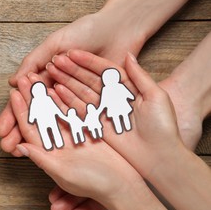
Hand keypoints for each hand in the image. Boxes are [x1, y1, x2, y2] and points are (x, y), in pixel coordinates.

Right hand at [0, 10, 144, 155]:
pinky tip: (54, 143)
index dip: (12, 115)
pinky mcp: (96, 105)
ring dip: (38, 136)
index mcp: (48, 78)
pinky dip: (65, 131)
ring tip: (23, 150)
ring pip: (54, 122)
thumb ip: (34, 61)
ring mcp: (77, 100)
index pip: (26, 101)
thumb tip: (14, 82)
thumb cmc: (84, 32)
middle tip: (6, 146)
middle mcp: (60, 92)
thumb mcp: (55, 43)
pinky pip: (79, 119)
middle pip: (37, 116)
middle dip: (20, 131)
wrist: (118, 29)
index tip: (1, 130)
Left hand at [9, 73, 144, 209]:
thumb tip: (18, 147)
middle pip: (40, 116)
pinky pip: (72, 112)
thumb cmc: (92, 184)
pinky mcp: (85, 131)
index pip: (30, 128)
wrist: (121, 185)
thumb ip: (41, 159)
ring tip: (36, 78)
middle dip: (30, 98)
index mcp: (48, 153)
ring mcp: (71, 136)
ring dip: (44, 95)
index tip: (13, 93)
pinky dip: (64, 99)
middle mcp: (57, 143)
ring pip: (54, 111)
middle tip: (22, 79)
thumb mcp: (64, 173)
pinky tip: (56, 86)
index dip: (21, 111)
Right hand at [47, 50, 210, 209]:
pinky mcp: (97, 126)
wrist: (160, 156)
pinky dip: (66, 103)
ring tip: (48, 76)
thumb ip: (139, 76)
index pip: (102, 70)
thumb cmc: (162, 127)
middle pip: (87, 81)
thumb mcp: (156, 96)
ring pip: (80, 95)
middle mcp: (112, 99)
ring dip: (64, 85)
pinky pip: (78, 112)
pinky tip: (54, 94)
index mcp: (126, 88)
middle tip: (53, 63)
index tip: (69, 53)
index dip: (87, 61)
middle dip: (69, 72)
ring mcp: (103, 112)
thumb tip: (128, 55)